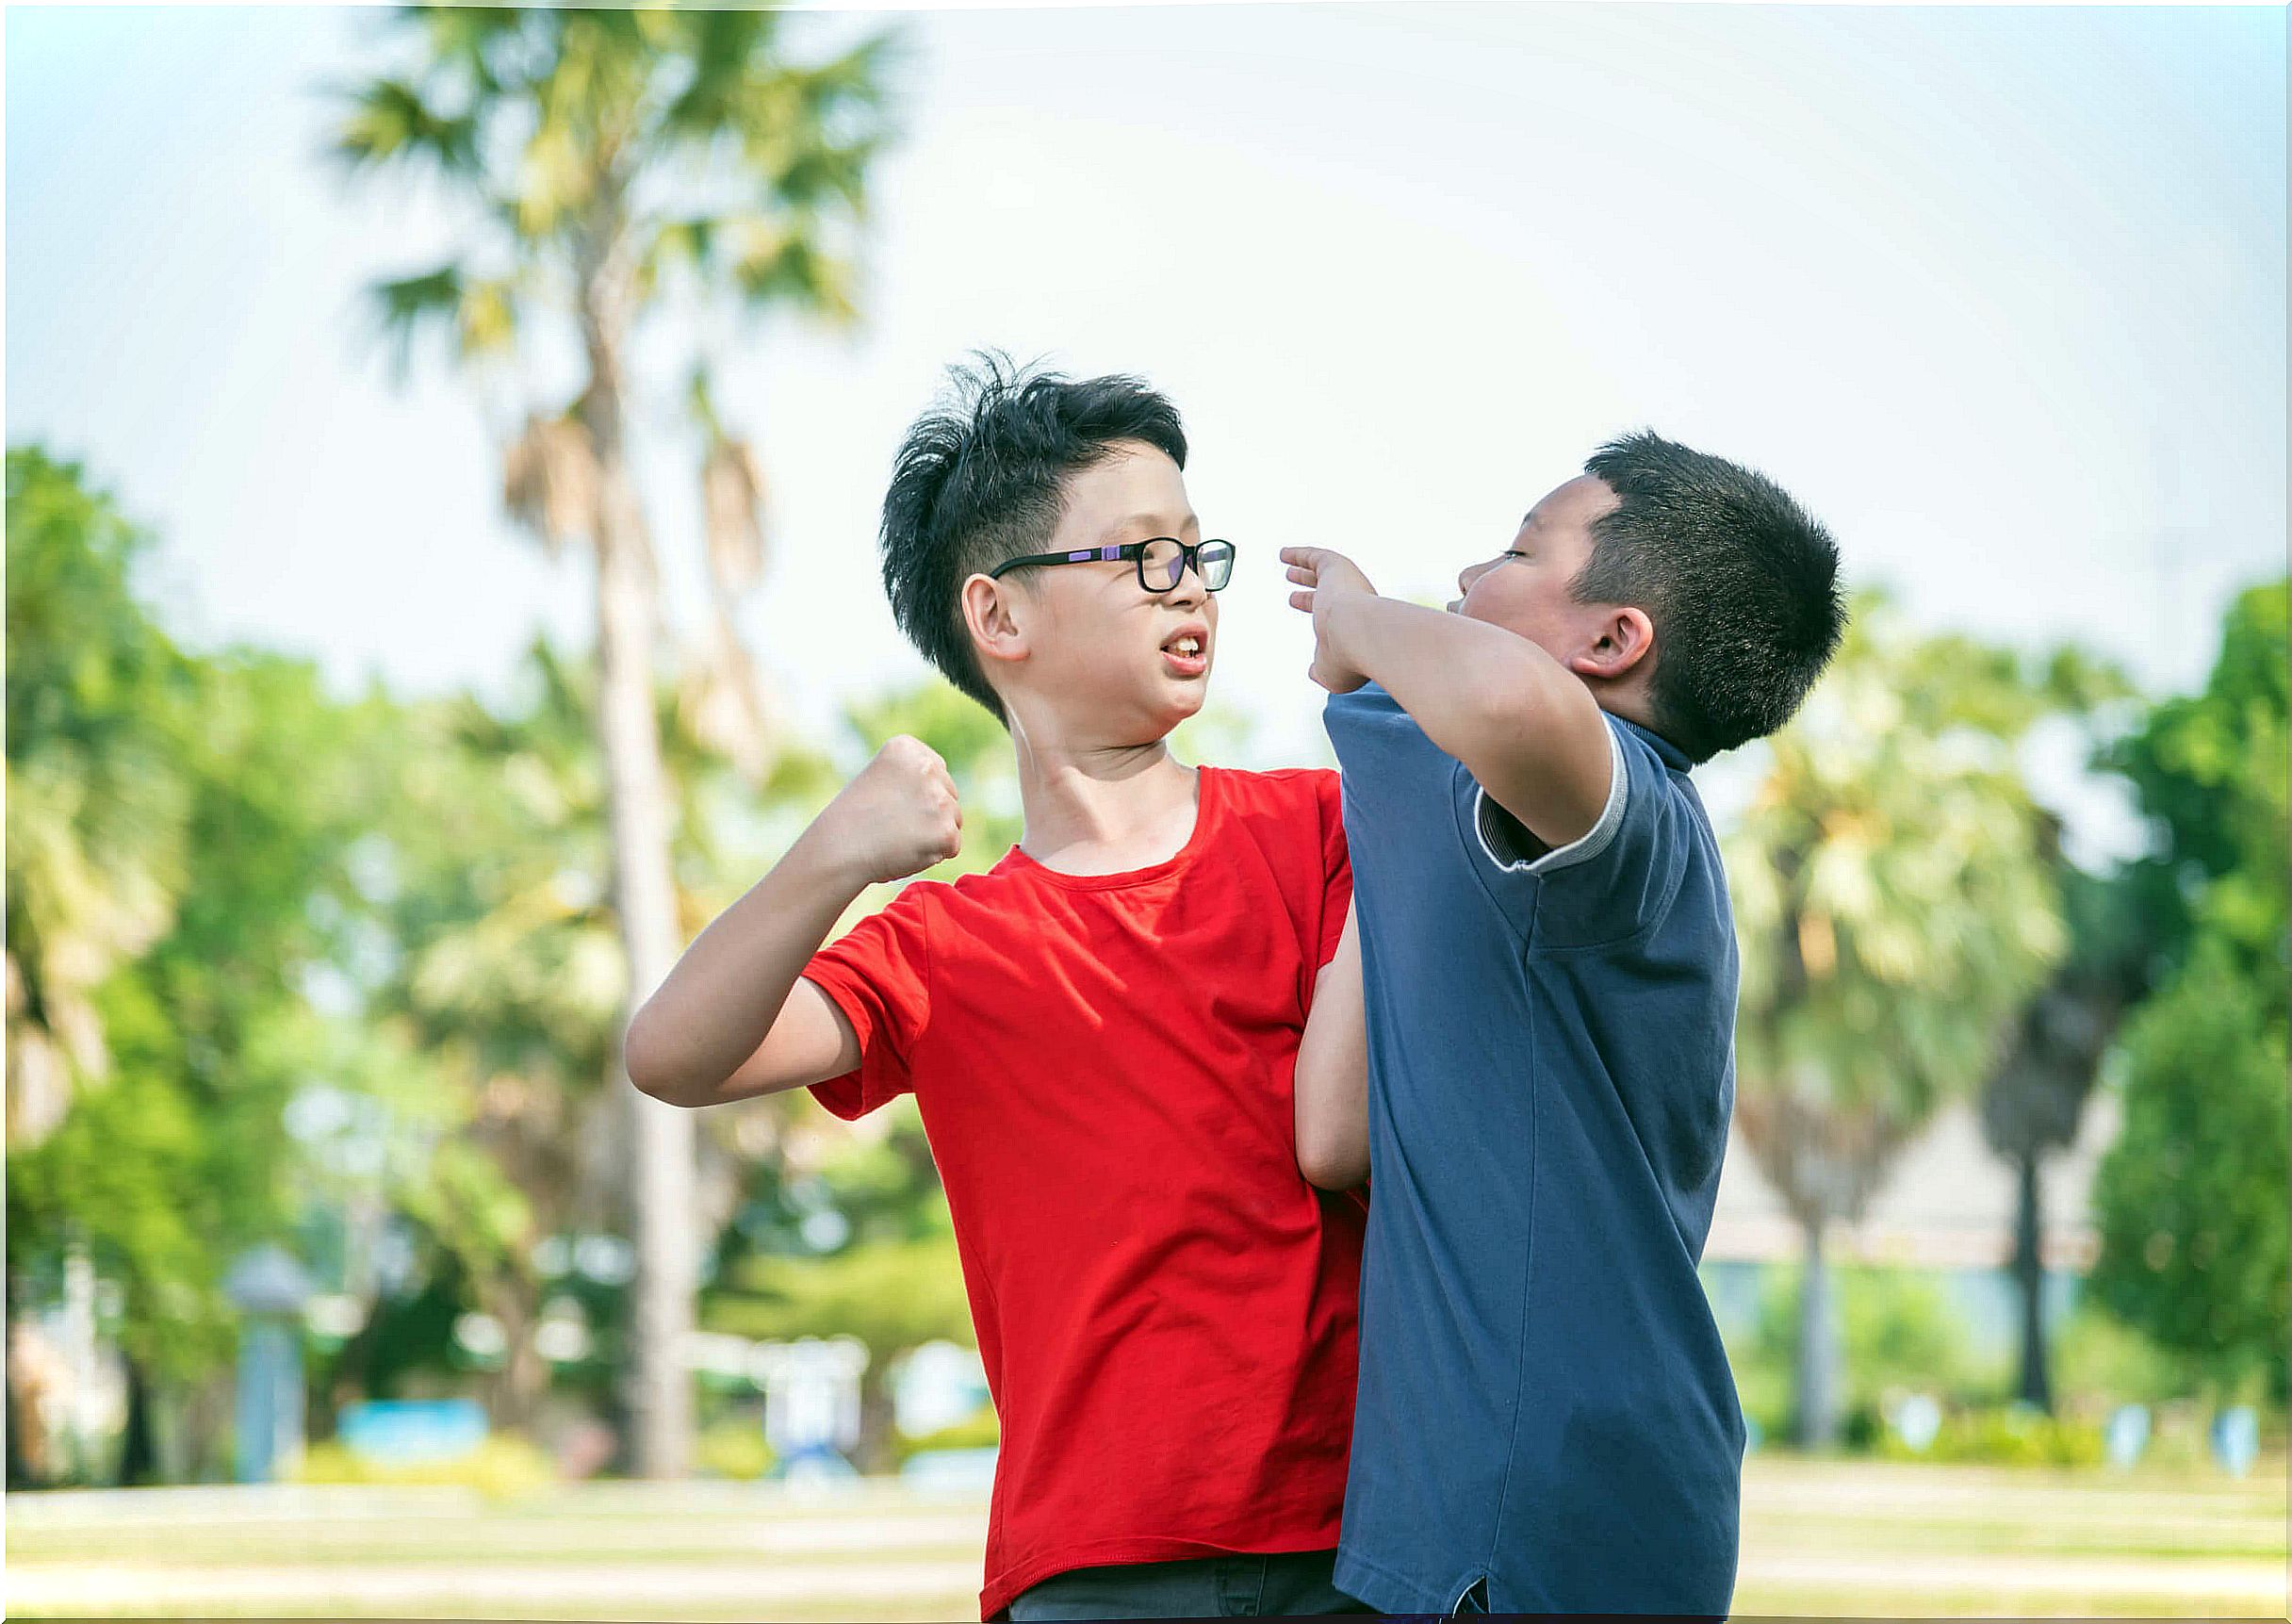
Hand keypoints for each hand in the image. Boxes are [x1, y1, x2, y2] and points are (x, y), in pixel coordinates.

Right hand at [815, 735, 963, 885]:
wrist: (838, 850)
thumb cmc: (854, 819)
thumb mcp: (881, 778)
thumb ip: (915, 777)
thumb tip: (948, 794)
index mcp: (907, 748)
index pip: (937, 771)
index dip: (916, 795)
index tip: (890, 803)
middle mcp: (926, 767)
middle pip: (949, 795)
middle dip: (929, 813)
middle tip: (892, 825)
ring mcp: (938, 799)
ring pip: (953, 820)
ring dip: (932, 834)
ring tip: (898, 837)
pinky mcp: (945, 830)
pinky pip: (952, 845)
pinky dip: (934, 854)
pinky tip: (906, 850)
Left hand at [1280, 545, 1376, 692]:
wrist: (1361, 635)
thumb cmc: (1348, 658)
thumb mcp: (1331, 672)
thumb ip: (1320, 670)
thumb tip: (1313, 672)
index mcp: (1353, 628)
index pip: (1330, 619)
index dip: (1314, 614)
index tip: (1298, 608)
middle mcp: (1353, 604)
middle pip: (1326, 597)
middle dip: (1308, 596)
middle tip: (1293, 596)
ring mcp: (1345, 585)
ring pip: (1322, 575)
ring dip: (1304, 572)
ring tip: (1288, 571)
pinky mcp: (1336, 567)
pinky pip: (1316, 557)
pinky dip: (1300, 554)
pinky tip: (1283, 554)